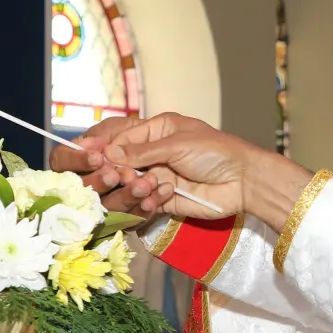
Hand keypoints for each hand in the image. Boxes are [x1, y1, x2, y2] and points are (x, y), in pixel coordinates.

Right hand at [102, 113, 314, 226]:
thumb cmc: (216, 152)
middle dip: (115, 169)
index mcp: (156, 130)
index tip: (88, 155)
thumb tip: (108, 153)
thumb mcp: (177, 144)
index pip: (121, 137)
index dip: (104, 147)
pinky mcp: (165, 200)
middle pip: (120, 162)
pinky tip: (158, 197)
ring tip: (143, 184)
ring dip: (132, 185)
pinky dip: (146, 201)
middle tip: (115, 174)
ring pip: (129, 184)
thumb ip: (142, 151)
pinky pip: (144, 202)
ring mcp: (158, 177)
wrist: (244, 180)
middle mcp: (153, 154)